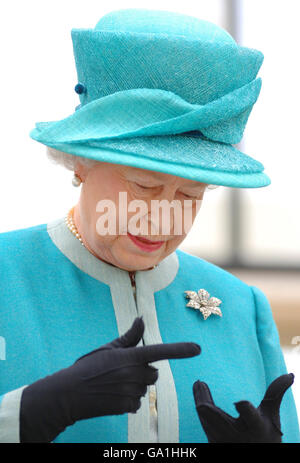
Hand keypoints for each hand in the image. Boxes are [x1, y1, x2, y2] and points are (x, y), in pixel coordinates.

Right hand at [20, 317, 200, 441]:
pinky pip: (138, 403)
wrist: (68, 395)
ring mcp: (131, 392)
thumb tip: (141, 320)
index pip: (159, 351)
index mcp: (129, 357)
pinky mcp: (127, 407)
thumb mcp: (108, 349)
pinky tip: (113, 396)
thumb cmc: (87, 368)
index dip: (180, 350)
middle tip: (122, 371)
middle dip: (144, 372)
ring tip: (113, 384)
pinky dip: (129, 400)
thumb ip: (129, 337)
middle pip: (153, 373)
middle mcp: (133, 374)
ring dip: (135, 386)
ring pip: (145, 388)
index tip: (198, 348)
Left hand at [193, 373, 293, 442]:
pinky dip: (201, 411)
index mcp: (255, 426)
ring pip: (205, 419)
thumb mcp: (271, 414)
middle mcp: (237, 435)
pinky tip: (199, 395)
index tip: (239, 402)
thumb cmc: (265, 434)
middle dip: (204, 400)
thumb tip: (290, 374)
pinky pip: (203, 424)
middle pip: (214, 417)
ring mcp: (223, 441)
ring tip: (199, 385)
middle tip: (199, 383)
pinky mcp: (214, 444)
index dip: (245, 409)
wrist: (258, 456)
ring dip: (200, 400)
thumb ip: (275, 393)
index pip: (249, 416)